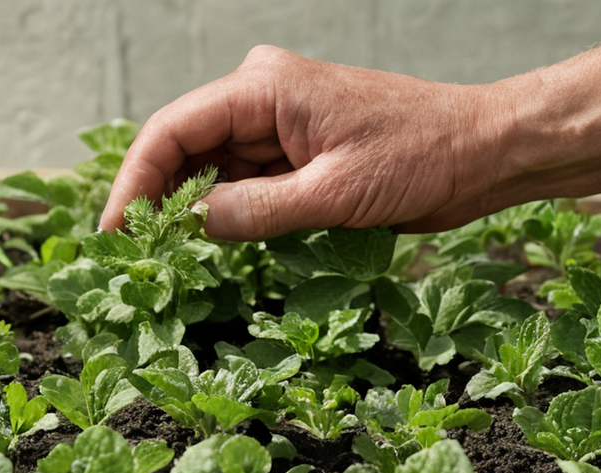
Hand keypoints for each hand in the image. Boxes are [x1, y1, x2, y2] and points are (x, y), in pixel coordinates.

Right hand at [99, 46, 507, 240]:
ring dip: (193, 209)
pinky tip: (214, 243)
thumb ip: (254, 212)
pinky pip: (247, 179)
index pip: (172, 130)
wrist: (485, 151)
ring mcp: (281, 122)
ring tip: (168, 257)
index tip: (116, 231)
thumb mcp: (332, 195)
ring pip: (214, 167)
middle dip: (158, 199)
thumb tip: (187, 225)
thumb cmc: (423, 157)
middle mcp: (264, 95)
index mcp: (265, 87)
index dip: (135, 182)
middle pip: (185, 147)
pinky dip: (229, 210)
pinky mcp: (299, 149)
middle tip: (137, 254)